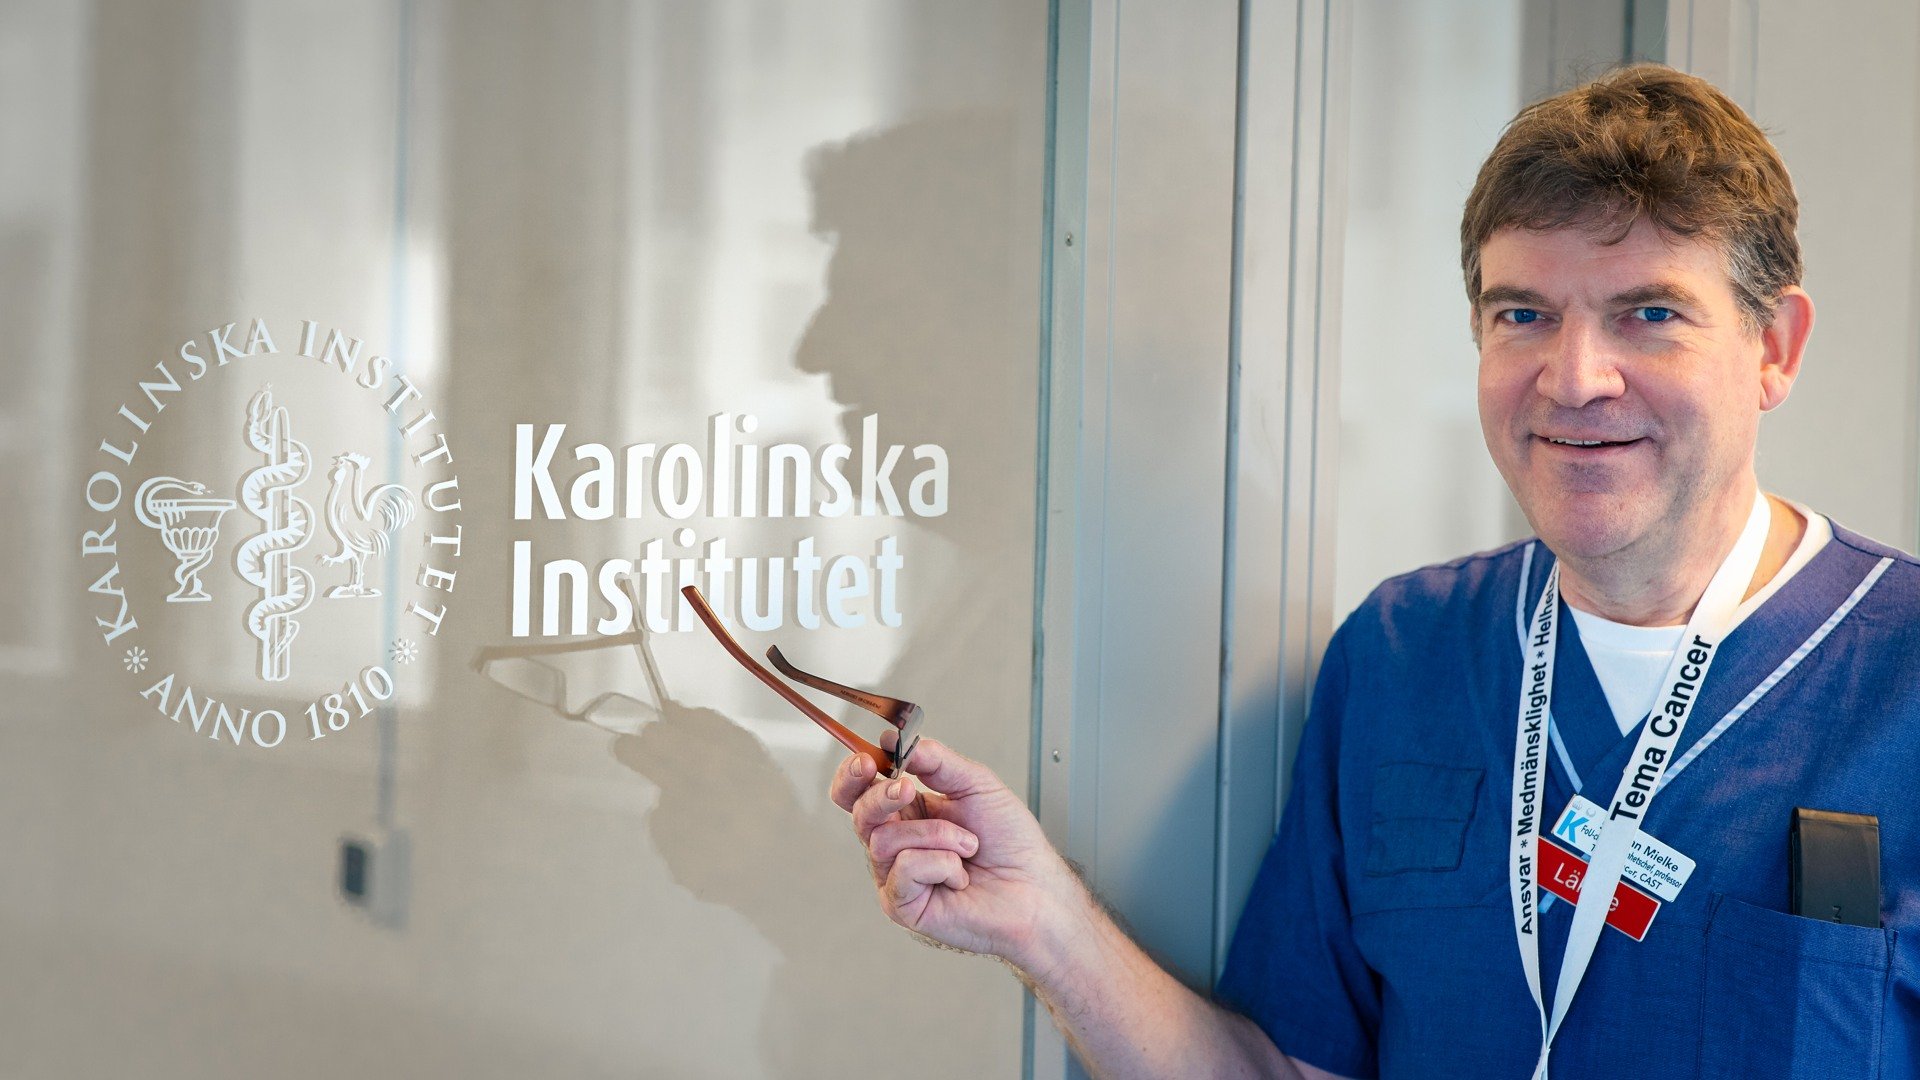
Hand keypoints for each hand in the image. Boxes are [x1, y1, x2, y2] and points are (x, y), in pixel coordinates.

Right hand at [830, 735, 1084, 967]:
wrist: (1036, 888)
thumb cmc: (1011, 843)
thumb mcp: (975, 784)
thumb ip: (934, 760)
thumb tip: (892, 740)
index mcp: (908, 812)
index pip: (859, 791)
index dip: (853, 774)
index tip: (868, 760)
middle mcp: (897, 843)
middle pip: (858, 813)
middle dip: (880, 796)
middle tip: (907, 789)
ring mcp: (896, 876)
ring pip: (884, 839)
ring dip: (937, 835)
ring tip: (968, 845)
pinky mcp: (903, 905)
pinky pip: (904, 869)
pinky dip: (941, 864)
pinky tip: (960, 876)